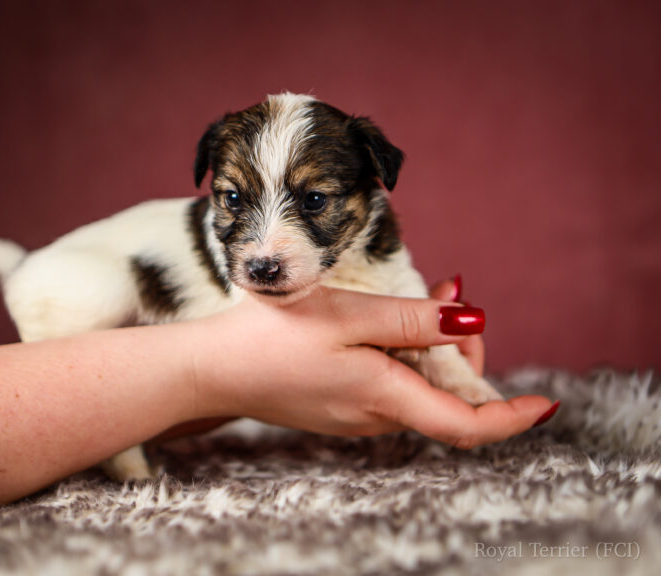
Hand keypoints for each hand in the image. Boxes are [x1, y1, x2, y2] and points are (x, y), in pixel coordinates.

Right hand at [188, 286, 554, 448]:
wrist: (211, 369)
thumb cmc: (273, 339)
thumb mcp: (349, 316)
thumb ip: (414, 321)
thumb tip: (474, 322)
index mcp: (384, 397)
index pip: (468, 425)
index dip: (512, 416)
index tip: (545, 403)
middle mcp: (375, 417)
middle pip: (445, 398)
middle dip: (465, 352)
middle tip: (454, 295)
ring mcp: (354, 416)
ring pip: (417, 388)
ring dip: (433, 348)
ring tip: (430, 295)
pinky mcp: (336, 406)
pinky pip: (389, 386)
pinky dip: (404, 355)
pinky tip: (388, 320)